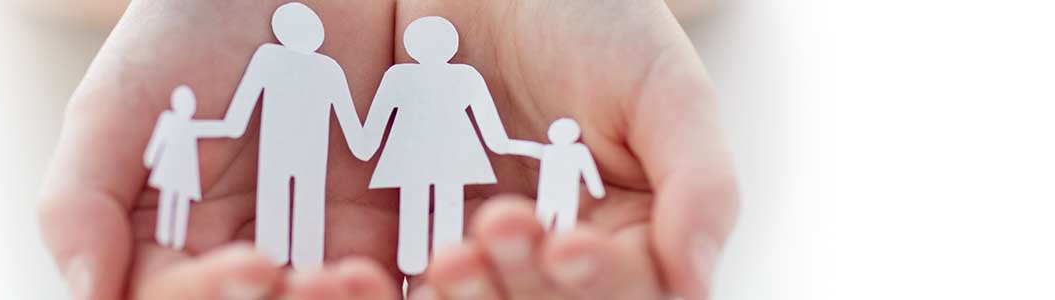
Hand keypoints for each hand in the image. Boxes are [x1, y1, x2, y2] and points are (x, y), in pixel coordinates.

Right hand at [36, 0, 404, 298]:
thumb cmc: (192, 22)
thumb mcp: (121, 101)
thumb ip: (81, 201)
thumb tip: (85, 293)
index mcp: (167, 245)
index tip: (256, 263)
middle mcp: (245, 257)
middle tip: (323, 283)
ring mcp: (321, 246)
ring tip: (363, 277)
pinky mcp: (394, 226)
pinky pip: (407, 275)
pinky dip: (418, 279)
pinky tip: (429, 258)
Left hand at [393, 0, 737, 298]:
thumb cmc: (591, 16)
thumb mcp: (660, 83)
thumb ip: (698, 181)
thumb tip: (697, 281)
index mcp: (625, 239)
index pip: (623, 292)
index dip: (600, 284)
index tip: (568, 247)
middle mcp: (543, 260)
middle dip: (519, 288)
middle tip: (498, 225)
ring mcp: (464, 252)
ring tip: (443, 259)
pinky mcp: (385, 239)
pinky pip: (380, 290)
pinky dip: (369, 297)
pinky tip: (355, 273)